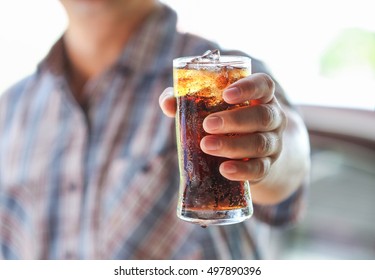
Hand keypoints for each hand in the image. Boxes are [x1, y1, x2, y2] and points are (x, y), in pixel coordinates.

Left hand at [159, 73, 286, 182]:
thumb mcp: (213, 109)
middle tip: (207, 124)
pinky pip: (259, 169)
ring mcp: (273, 144)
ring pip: (260, 143)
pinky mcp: (267, 167)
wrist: (251, 156)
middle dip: (235, 120)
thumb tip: (168, 103)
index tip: (226, 94)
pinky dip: (242, 170)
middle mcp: (273, 118)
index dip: (249, 88)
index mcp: (262, 97)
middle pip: (263, 116)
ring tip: (207, 145)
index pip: (264, 85)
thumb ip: (188, 101)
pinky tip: (224, 169)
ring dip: (233, 145)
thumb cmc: (227, 124)